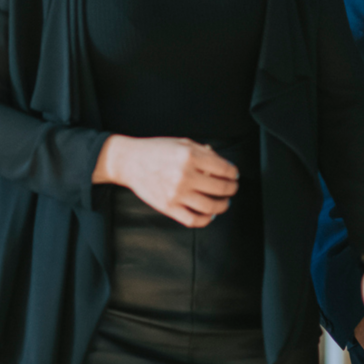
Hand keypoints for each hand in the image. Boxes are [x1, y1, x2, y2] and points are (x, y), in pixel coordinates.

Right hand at [91, 135, 237, 227]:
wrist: (129, 161)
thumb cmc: (155, 150)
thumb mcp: (181, 142)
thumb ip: (203, 151)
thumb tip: (222, 164)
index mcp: (189, 156)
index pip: (224, 169)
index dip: (233, 173)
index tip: (234, 175)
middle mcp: (184, 175)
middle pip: (221, 188)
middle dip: (231, 189)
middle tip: (232, 188)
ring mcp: (176, 193)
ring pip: (211, 207)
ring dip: (223, 205)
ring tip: (224, 202)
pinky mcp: (168, 207)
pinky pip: (194, 220)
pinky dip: (206, 219)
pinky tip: (209, 214)